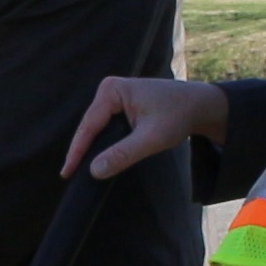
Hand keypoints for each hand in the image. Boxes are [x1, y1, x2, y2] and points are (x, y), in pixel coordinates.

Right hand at [67, 75, 224, 182]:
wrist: (199, 105)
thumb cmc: (178, 116)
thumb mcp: (151, 138)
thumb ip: (123, 154)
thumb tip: (94, 170)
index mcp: (112, 90)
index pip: (89, 126)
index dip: (77, 151)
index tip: (66, 173)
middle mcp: (109, 89)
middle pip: (89, 126)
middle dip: (82, 150)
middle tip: (70, 176)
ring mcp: (114, 96)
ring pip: (96, 127)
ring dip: (92, 147)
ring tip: (78, 170)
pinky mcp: (120, 104)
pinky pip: (105, 126)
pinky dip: (102, 142)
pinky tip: (97, 157)